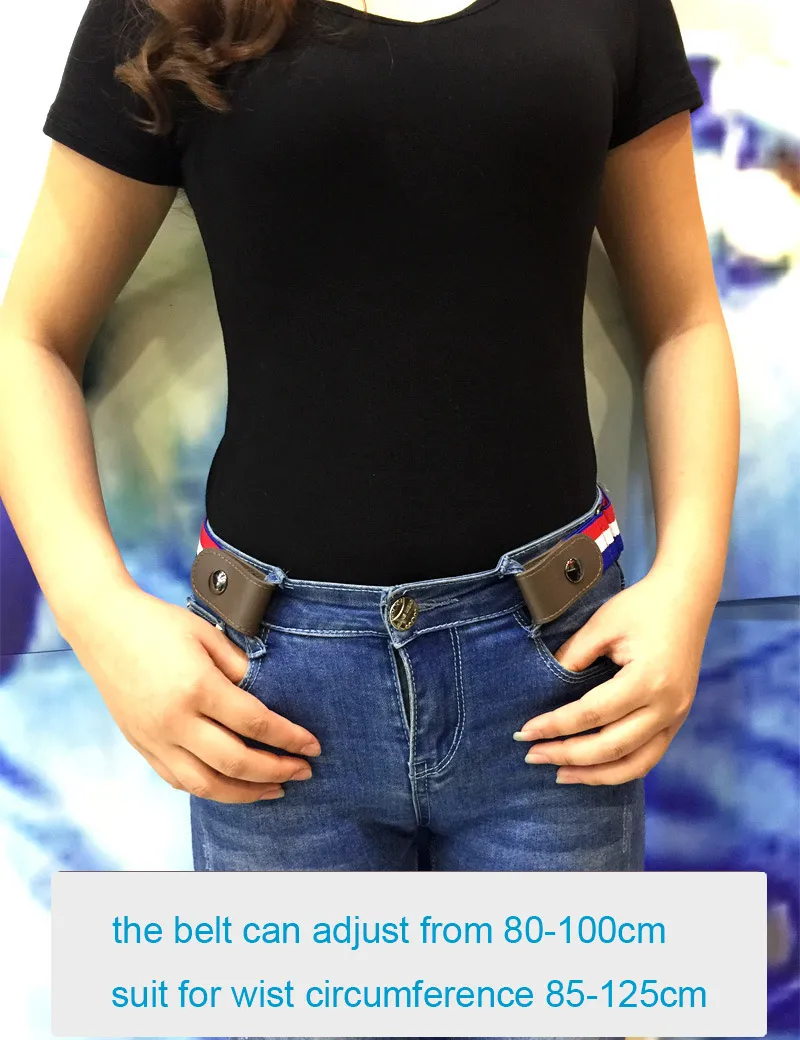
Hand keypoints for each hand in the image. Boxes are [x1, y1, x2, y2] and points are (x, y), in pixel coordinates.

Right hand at [63, 582, 320, 801]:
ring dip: (246, 793)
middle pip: (236, 762)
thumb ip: (242, 668)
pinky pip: (179, 781)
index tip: (312, 746)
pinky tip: (233, 785)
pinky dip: (211, 789)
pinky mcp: (142, 746)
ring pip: (207, 784)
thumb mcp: (208, 635)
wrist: (103, 626)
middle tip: (304, 771)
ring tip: (275, 788)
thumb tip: (271, 697)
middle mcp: (175, 720)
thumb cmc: (158, 624)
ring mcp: (155, 738)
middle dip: (276, 771)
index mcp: (197, 687)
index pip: (255, 723)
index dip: (289, 739)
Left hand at [513, 568, 711, 784]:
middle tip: (533, 755)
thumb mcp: (601, 626)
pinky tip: (592, 769)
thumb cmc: (642, 607)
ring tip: (559, 774)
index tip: (525, 732)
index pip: (593, 713)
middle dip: (568, 755)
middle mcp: (667, 706)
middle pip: (612, 746)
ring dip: (594, 774)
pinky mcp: (677, 720)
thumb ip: (572, 658)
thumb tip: (543, 691)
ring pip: (634, 764)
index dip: (556, 726)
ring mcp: (677, 717)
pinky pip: (648, 758)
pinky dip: (619, 769)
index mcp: (648, 679)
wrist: (687, 598)